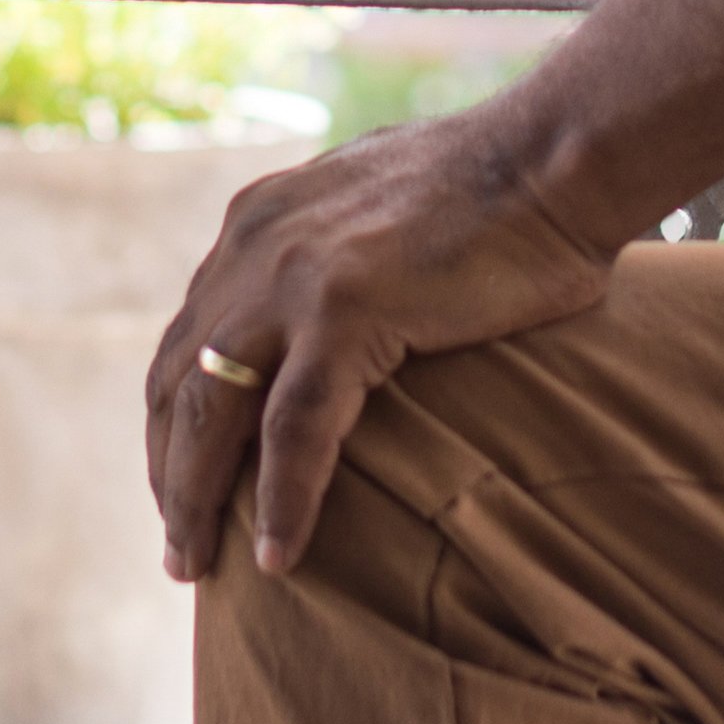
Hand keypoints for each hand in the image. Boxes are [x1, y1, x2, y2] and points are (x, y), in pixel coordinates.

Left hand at [142, 97, 635, 578]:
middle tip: (177, 548)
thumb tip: (341, 315)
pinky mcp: (345, 308)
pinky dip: (283, 500)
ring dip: (195, 499)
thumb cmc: (498, 192)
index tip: (178, 483)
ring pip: (212, 410)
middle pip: (176, 381)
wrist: (555, 155)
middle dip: (167, 472)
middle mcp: (255, 245)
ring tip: (195, 568)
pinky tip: (279, 559)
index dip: (172, 418)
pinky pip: (294, 429)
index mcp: (259, 224)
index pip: (187, 338)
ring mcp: (294, 275)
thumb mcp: (378, 213)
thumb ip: (337, 257)